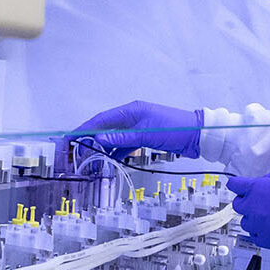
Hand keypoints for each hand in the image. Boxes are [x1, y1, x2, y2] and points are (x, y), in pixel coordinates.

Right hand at [66, 100, 201, 171]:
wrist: (198, 135)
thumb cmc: (176, 129)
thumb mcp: (147, 134)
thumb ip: (122, 138)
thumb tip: (99, 140)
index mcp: (131, 110)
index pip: (101, 119)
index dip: (85, 129)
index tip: (71, 137)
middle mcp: (132, 117)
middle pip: (105, 128)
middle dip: (89, 139)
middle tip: (76, 150)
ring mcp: (138, 127)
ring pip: (114, 138)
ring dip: (102, 147)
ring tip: (88, 157)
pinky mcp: (144, 137)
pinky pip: (125, 144)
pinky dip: (116, 152)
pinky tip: (108, 159)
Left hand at [225, 170, 269, 253]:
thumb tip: (264, 183)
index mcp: (257, 189)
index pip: (235, 185)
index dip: (238, 185)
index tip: (237, 186)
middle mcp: (253, 208)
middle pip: (238, 205)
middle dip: (246, 202)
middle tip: (258, 201)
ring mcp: (259, 226)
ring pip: (246, 223)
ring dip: (254, 219)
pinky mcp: (267, 241)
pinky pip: (257, 237)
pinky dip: (262, 232)